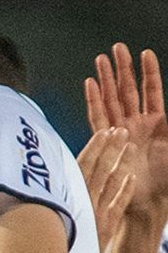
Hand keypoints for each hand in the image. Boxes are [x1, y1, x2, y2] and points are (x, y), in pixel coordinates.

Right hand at [86, 44, 167, 230]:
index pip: (151, 90)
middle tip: (116, 48)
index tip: (145, 53)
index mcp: (157, 123)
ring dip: (106, 80)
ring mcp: (121, 133)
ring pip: (112, 99)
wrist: (150, 204)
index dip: (149, 72)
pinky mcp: (108, 143)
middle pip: (128, 90)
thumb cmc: (167, 181)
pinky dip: (95, 99)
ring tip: (100, 60)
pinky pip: (98, 116)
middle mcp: (137, 124)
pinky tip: (91, 84)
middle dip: (123, 68)